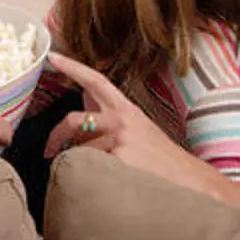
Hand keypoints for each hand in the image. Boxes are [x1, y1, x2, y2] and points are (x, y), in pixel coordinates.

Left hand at [42, 53, 239, 211]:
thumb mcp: (137, 128)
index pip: (96, 81)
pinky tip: (109, 183)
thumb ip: (110, 114)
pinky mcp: (120, 160)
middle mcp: (122, 121)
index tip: (53, 56)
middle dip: (55, 136)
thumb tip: (85, 98)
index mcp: (126, 109)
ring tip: (100, 175)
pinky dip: (92, 177)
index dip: (73, 67)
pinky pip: (90, 168)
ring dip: (82, 164)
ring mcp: (120, 140)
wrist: (190, 181)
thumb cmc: (161, 158)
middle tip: (49, 150)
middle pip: (74, 119)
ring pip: (81, 151)